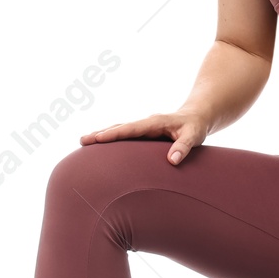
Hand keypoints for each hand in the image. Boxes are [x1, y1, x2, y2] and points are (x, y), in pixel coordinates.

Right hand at [80, 110, 210, 164]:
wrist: (197, 116)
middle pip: (119, 127)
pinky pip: (124, 134)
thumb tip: (172, 161)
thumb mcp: (194, 136)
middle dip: (101, 133)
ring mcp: (143, 127)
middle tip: (82, 140)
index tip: (98, 138)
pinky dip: (111, 137)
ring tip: (84, 142)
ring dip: (103, 135)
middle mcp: (146, 123)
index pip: (131, 128)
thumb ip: (183, 147)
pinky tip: (100, 145)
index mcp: (154, 122)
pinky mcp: (143, 132)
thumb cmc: (195, 127)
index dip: (114, 133)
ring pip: (119, 130)